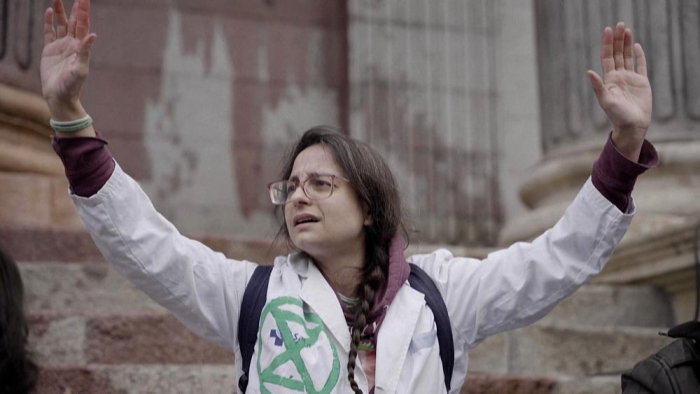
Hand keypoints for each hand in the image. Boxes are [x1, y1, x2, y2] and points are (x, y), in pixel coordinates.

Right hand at [41, 0, 95, 121]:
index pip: (83, 25)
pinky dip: (48, 22)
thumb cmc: (72, 85)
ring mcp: (61, 46)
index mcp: (81, 47)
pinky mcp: (49, 50)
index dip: (83, 11)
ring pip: (61, 24)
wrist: (60, 96)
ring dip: (60, 12)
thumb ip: (85, 51)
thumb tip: (93, 35)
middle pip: (74, 21)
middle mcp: (72, 44)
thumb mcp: (80, 68)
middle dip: (76, 8)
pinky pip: (49, 32)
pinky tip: (47, 11)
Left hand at [587, 22, 651, 161]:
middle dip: (617, 40)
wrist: (632, 126)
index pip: (607, 57)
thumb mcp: (606, 101)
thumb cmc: (617, 116)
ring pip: (627, 57)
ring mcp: (630, 79)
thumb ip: (598, 86)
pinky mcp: (641, 82)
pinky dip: (638, 55)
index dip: (607, 44)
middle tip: (619, 25)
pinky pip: (640, 65)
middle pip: (617, 54)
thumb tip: (588, 71)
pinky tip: (636, 46)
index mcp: (609, 80)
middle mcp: (618, 77)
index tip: (607, 30)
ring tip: (626, 30)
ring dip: (627, 44)